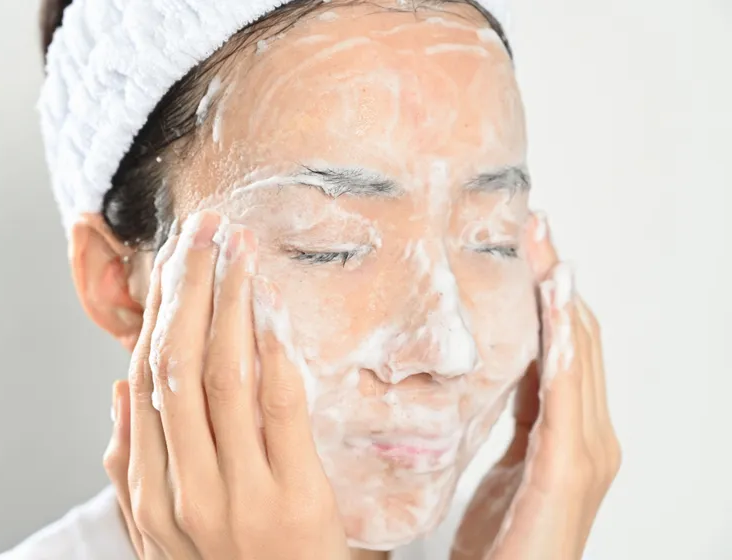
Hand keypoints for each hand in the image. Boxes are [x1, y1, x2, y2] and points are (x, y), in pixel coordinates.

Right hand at [103, 211, 350, 559]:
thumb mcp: (160, 532)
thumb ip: (132, 466)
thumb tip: (116, 391)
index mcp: (150, 490)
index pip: (146, 378)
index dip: (159, 312)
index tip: (173, 261)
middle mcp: (185, 488)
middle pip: (177, 364)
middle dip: (189, 288)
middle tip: (205, 229)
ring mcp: (239, 494)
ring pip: (222, 375)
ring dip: (228, 301)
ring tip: (236, 248)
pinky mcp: (294, 498)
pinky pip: (279, 406)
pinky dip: (270, 349)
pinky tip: (268, 304)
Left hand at [451, 213, 621, 559]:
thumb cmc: (505, 537)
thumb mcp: (504, 461)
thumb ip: (512, 416)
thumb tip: (496, 370)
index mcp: (570, 430)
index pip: (561, 345)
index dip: (548, 292)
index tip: (527, 242)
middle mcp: (589, 433)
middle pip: (574, 337)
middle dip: (555, 278)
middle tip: (534, 222)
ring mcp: (587, 450)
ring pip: (577, 353)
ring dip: (560, 295)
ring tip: (544, 245)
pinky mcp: (570, 467)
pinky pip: (566, 391)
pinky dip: (563, 343)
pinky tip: (553, 303)